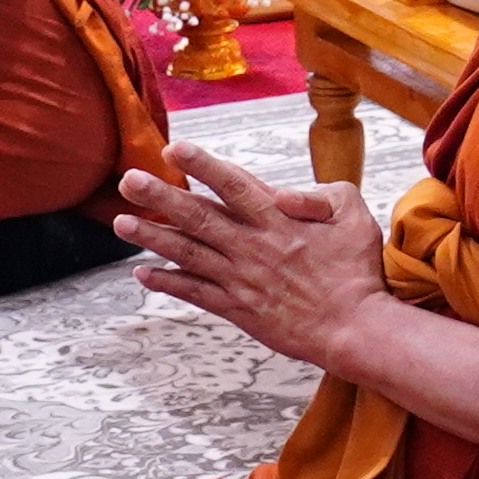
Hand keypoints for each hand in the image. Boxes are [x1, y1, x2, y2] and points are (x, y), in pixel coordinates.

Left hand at [115, 143, 391, 369]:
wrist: (353, 328)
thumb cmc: (357, 271)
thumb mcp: (355, 217)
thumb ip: (321, 195)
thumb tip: (284, 192)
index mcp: (279, 222)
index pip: (235, 186)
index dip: (203, 166)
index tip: (173, 149)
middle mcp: (252, 248)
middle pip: (199, 217)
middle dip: (160, 197)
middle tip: (128, 180)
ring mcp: (241, 280)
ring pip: (188, 254)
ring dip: (152, 237)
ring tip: (120, 222)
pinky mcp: (238, 308)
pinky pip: (194, 293)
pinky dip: (167, 283)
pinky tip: (142, 272)